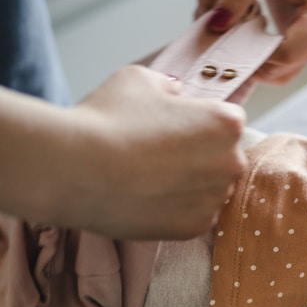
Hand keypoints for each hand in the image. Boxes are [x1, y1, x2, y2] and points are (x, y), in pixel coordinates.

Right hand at [49, 66, 246, 238]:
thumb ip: (170, 87)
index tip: (169, 126)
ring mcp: (215, 198)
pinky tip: (146, 196)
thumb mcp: (140, 79)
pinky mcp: (195, 227)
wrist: (75, 169)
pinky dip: (175, 208)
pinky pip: (193, 214)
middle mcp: (232, 163)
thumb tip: (177, 96)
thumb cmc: (107, 118)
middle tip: (156, 153)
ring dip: (188, 183)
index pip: (226, 122)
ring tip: (147, 176)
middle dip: (198, 155)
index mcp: (226, 123)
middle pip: (222, 157)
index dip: (197, 122)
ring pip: (209, 188)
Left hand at [196, 0, 306, 85]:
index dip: (252, 55)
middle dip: (250, 56)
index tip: (222, 41)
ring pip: (283, 73)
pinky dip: (261, 58)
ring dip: (255, 60)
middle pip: (284, 68)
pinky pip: (284, 66)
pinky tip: (246, 36)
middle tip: (224, 33)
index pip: (287, 55)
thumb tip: (216, 24)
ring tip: (236, 31)